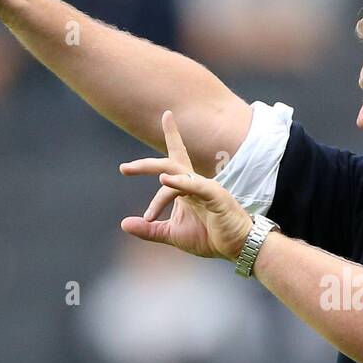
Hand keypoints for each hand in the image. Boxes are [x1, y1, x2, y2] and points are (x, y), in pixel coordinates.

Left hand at [120, 111, 253, 260]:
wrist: (238, 247)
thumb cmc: (211, 237)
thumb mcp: (173, 235)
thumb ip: (150, 230)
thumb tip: (123, 223)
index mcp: (187, 188)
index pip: (176, 158)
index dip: (173, 135)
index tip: (167, 115)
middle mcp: (196, 183)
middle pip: (170, 163)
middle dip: (146, 164)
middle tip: (124, 168)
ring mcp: (206, 188)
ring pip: (177, 174)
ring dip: (157, 182)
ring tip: (141, 194)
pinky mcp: (216, 196)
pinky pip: (195, 185)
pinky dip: (178, 183)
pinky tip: (163, 181)